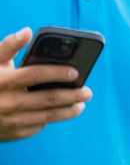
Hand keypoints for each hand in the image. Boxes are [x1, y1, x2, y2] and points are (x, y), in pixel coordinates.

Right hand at [0, 28, 91, 142]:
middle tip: (88, 91)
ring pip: (50, 115)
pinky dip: (52, 117)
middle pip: (49, 98)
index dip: (57, 73)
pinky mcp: (16, 133)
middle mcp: (9, 102)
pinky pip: (40, 125)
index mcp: (3, 81)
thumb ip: (9, 46)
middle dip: (73, 95)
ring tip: (81, 104)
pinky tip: (59, 112)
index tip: (76, 72)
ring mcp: (13, 120)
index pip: (35, 74)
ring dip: (70, 110)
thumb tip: (27, 31)